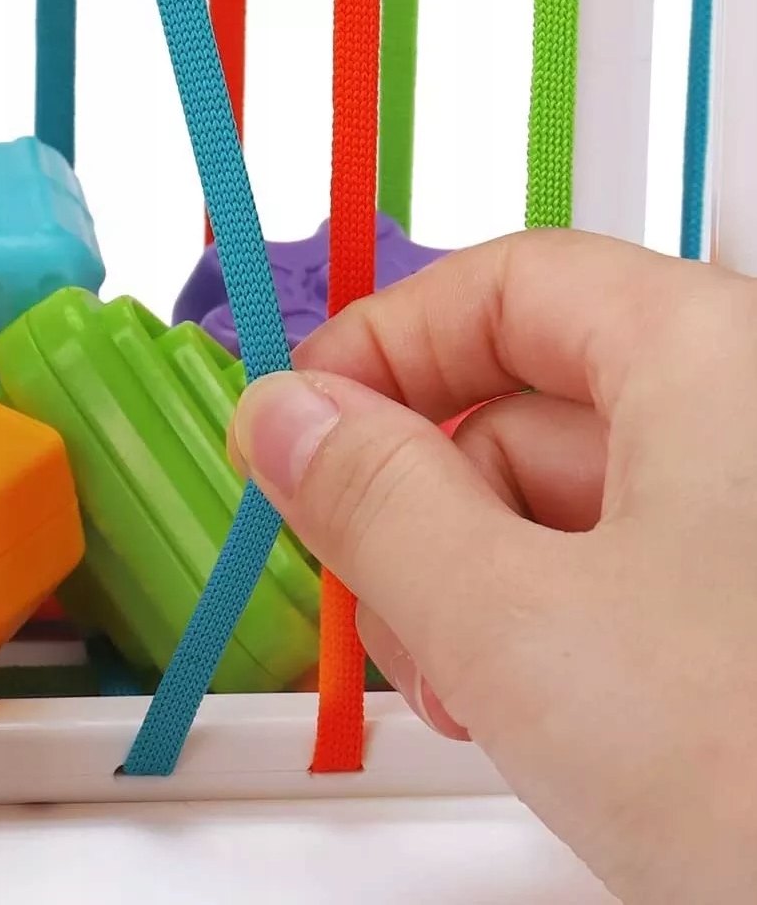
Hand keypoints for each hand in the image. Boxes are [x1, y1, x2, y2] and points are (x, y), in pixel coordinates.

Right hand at [229, 228, 756, 904]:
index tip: (298, 422)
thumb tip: (286, 415)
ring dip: (476, 588)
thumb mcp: (515, 624)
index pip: (510, 283)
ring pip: (573, 507)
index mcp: (721, 361)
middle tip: (372, 599)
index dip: (384, 345)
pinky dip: (556, 631)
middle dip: (422, 508)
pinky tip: (536, 716)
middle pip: (530, 406)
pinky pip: (633, 578)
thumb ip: (373, 498)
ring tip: (464, 694)